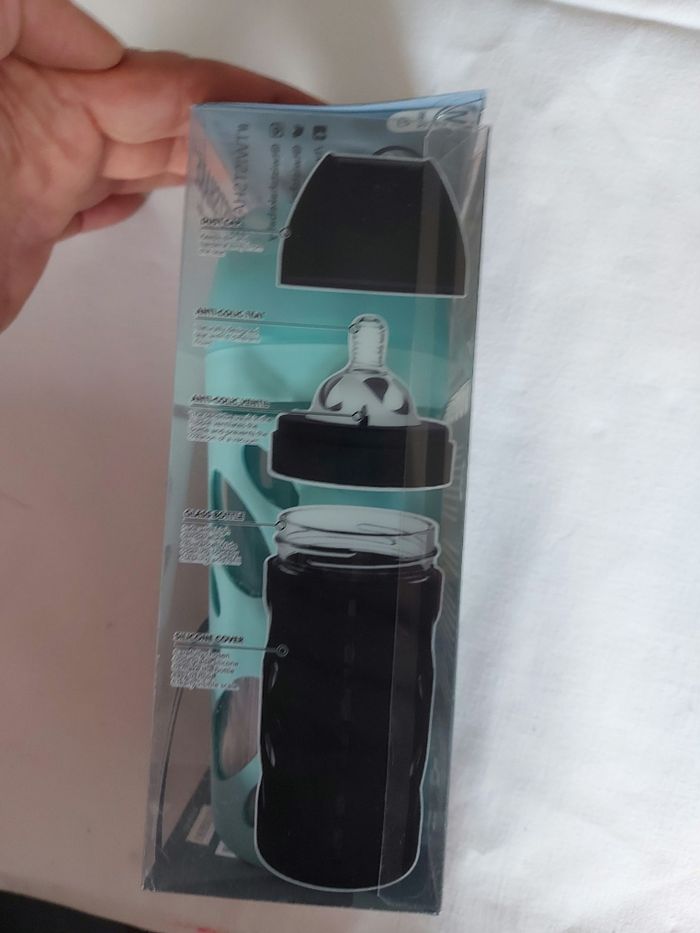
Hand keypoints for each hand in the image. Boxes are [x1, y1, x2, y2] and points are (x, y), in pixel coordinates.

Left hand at [0, 0, 316, 330]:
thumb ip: (30, 15)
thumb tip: (98, 52)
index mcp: (55, 85)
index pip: (169, 85)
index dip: (234, 95)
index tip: (290, 109)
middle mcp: (55, 126)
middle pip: (167, 125)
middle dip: (237, 132)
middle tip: (305, 150)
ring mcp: (44, 178)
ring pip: (142, 164)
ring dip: (204, 169)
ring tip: (262, 179)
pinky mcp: (31, 231)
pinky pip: (95, 206)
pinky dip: (132, 199)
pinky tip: (158, 199)